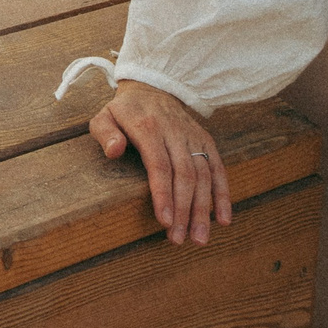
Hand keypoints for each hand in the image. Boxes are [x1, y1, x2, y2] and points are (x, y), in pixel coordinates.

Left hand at [91, 80, 230, 244]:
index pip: (159, 164)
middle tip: (179, 239)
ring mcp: (193, 137)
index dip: (163, 194)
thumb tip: (113, 151)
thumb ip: (105, 133)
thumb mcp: (104, 116)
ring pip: (203, 175)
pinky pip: (218, 169)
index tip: (165, 221)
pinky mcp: (206, 141)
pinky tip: (223, 219)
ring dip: (203, 209)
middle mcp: (175, 132)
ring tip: (199, 238)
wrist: (152, 88)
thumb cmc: (123, 111)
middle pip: (185, 175)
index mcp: (148, 126)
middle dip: (184, 209)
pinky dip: (223, 195)